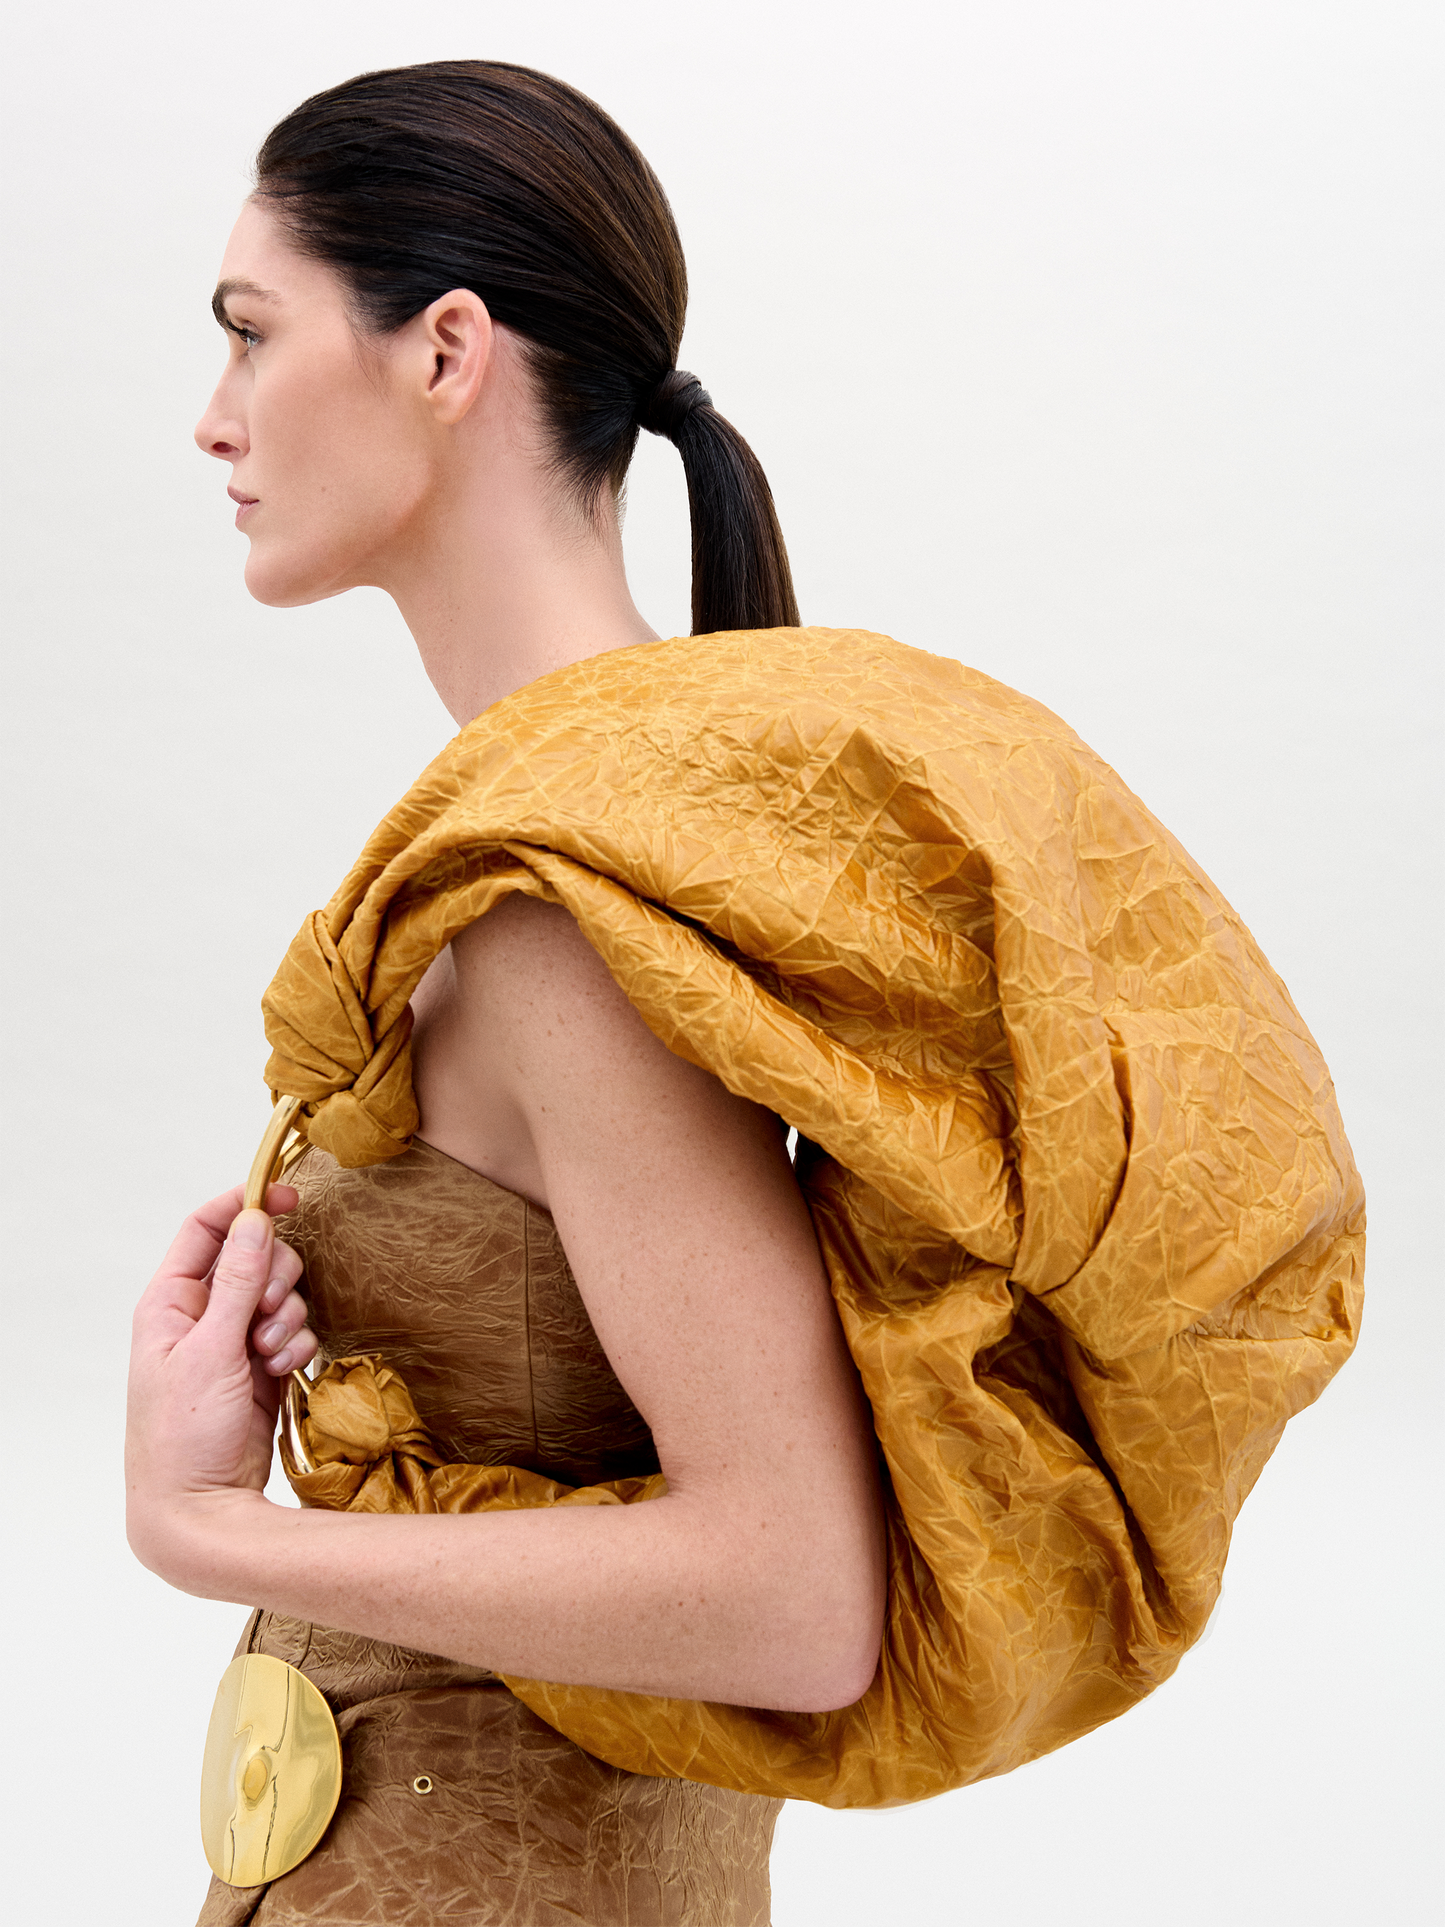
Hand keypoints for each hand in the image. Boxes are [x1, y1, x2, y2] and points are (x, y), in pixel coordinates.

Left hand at [125, 1184, 316, 1583]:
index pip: (205, 1228)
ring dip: (288, 1319)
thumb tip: (254, 1220)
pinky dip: (295, 1345)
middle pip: (255, 1257)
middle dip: (277, 1279)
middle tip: (272, 1311)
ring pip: (280, 1294)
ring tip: (272, 1357)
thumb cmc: (184, 1434)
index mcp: (169, 1301)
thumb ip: (238, 1282)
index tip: (289, 1197)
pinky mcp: (260, 1365)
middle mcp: (199, 1314)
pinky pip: (292, 1330)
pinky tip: (282, 1373)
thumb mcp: (211, 1350)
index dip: (245, 1205)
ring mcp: (232, 1340)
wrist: (199, 1507)